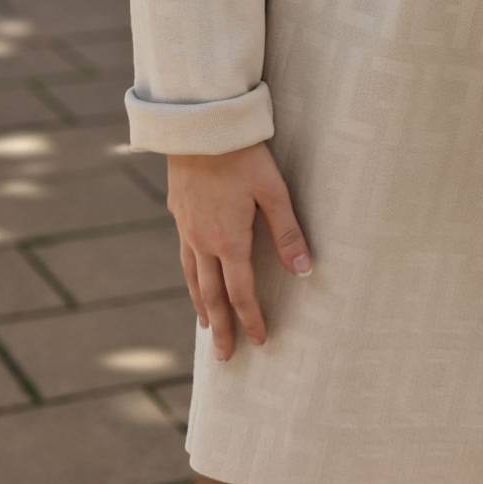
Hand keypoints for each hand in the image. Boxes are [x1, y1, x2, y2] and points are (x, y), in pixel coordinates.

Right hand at [166, 143, 313, 360]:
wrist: (200, 126)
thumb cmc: (243, 155)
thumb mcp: (273, 191)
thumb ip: (288, 233)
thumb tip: (305, 272)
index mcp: (228, 241)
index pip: (241, 293)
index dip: (251, 319)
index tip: (260, 341)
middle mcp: (202, 241)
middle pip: (211, 295)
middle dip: (220, 328)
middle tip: (224, 357)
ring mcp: (185, 227)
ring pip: (192, 277)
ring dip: (201, 305)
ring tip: (206, 326)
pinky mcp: (177, 210)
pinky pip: (183, 254)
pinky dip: (190, 275)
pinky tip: (193, 274)